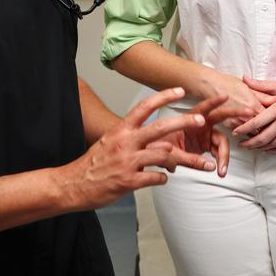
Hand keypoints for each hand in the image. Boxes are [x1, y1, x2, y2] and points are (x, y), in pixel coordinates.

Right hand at [66, 87, 217, 208]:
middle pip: (160, 127)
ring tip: (196, 162)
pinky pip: (155, 178)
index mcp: (121, 130)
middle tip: (201, 119)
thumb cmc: (94, 163)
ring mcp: (127, 162)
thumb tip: (155, 136)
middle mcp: (125, 142)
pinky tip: (164, 178)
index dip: (164, 96)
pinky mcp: (128, 181)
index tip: (180, 90)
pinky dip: (164, 178)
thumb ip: (132, 136)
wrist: (73, 184)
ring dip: (183, 159)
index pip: (144, 107)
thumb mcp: (110, 141)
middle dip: (184, 121)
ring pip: (163, 154)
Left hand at [161, 94, 251, 177]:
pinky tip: (221, 170)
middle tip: (249, 112)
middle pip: (220, 117)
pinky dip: (220, 161)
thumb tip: (210, 166)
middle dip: (234, 113)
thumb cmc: (157, 149)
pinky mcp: (205, 145)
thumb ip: (190, 160)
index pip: (202, 109)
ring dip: (224, 155)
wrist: (153, 156)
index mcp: (188, 121)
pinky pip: (217, 151)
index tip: (225, 96)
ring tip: (223, 170)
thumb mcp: (172, 155)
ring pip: (221, 141)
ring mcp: (203, 135)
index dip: (213, 102)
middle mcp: (198, 125)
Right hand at [198, 70, 275, 129]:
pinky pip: (243, 134)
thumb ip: (265, 95)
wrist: (210, 86)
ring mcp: (237, 122)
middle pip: (263, 129)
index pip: (269, 118)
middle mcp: (246, 116)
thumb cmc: (228, 84)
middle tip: (275, 129)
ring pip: (253, 134)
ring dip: (259, 134)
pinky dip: (248, 134)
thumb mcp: (249, 87)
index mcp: (253, 105)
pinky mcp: (229, 126)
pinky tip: (251, 132)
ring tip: (265, 132)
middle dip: (269, 130)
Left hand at [231, 73, 275, 151]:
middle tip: (240, 144)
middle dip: (249, 143)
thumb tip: (244, 79)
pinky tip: (267, 149)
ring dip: (260, 148)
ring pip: (273, 144)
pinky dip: (275, 149)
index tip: (235, 132)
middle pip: (263, 138)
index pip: (257, 122)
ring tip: (251, 147)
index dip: (244, 129)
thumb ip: (260, 85)